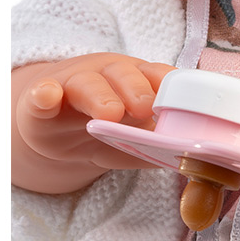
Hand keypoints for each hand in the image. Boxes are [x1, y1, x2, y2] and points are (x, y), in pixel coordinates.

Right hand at [12, 53, 174, 192]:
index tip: (181, 98)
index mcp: (139, 80)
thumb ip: (163, 148)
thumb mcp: (137, 136)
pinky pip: (40, 95)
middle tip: (146, 109)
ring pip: (87, 84)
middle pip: (124, 75)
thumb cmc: (109, 128)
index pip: (158, 75)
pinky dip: (44, 95)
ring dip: (100, 96)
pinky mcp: (40, 104)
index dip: (169, 85)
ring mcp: (74, 86)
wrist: (58, 129)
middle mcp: (109, 76)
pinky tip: (47, 96)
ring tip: (110, 113)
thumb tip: (198, 165)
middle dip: (138, 89)